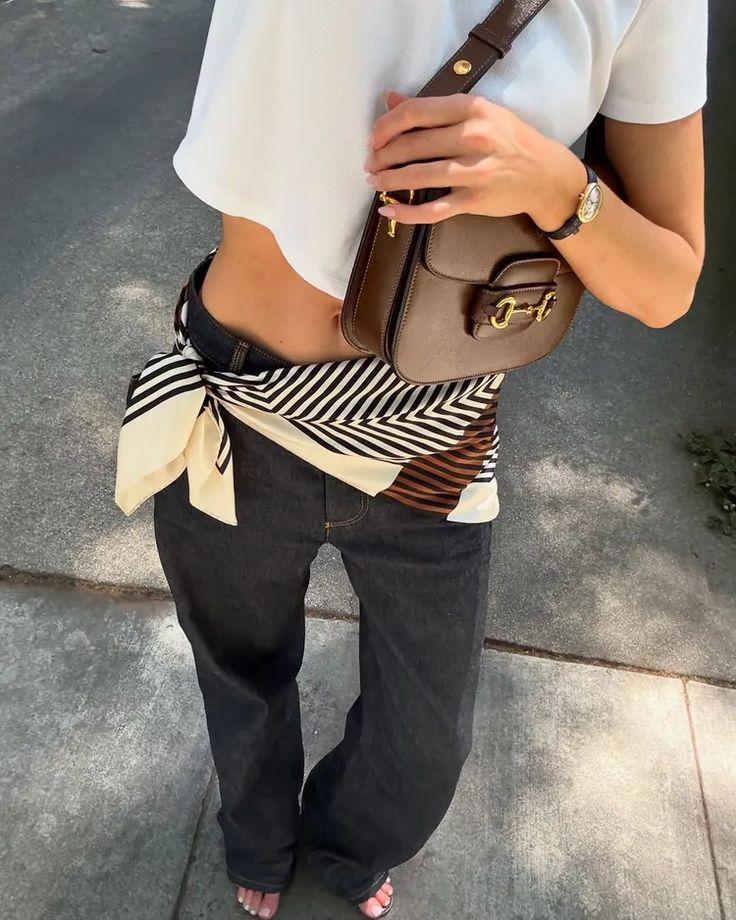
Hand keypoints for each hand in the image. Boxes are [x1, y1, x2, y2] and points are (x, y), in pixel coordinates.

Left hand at [364, 90, 588, 231]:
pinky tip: (388, 211)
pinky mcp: (474, 200)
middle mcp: (472, 137)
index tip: (374, 138)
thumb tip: (391, 99)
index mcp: (471, 109)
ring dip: (389, 181)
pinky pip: (433, 210)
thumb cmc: (509, 139)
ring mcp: (474, 171)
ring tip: (374, 182)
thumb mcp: (479, 113)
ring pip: (419, 176)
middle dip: (382, 156)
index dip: (386, 126)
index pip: (416, 113)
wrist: (544, 174)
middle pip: (413, 146)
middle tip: (370, 164)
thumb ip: (434, 109)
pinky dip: (407, 213)